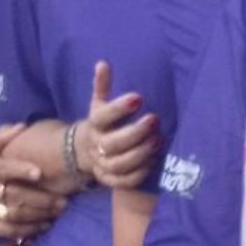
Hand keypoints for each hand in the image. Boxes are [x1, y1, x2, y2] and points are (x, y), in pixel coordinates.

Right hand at [0, 124, 66, 238]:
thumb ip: (3, 135)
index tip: (39, 172)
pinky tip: (43, 226)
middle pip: (13, 196)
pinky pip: (6, 230)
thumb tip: (22, 126)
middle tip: (63, 201)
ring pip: (12, 214)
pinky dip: (26, 230)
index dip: (20, 170)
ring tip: (58, 212)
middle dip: (40, 199)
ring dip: (38, 215)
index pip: (2, 168)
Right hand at [81, 61, 160, 189]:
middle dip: (135, 133)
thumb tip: (103, 63)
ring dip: (140, 154)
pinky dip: (139, 173)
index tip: (139, 97)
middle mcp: (97, 145)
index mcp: (95, 124)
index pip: (103, 116)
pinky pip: (123, 181)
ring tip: (158, 140)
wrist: (87, 150)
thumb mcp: (99, 103)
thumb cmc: (103, 123)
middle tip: (155, 120)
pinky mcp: (110, 179)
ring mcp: (102, 164)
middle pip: (112, 143)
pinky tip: (153, 160)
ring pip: (119, 164)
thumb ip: (103, 85)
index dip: (119, 108)